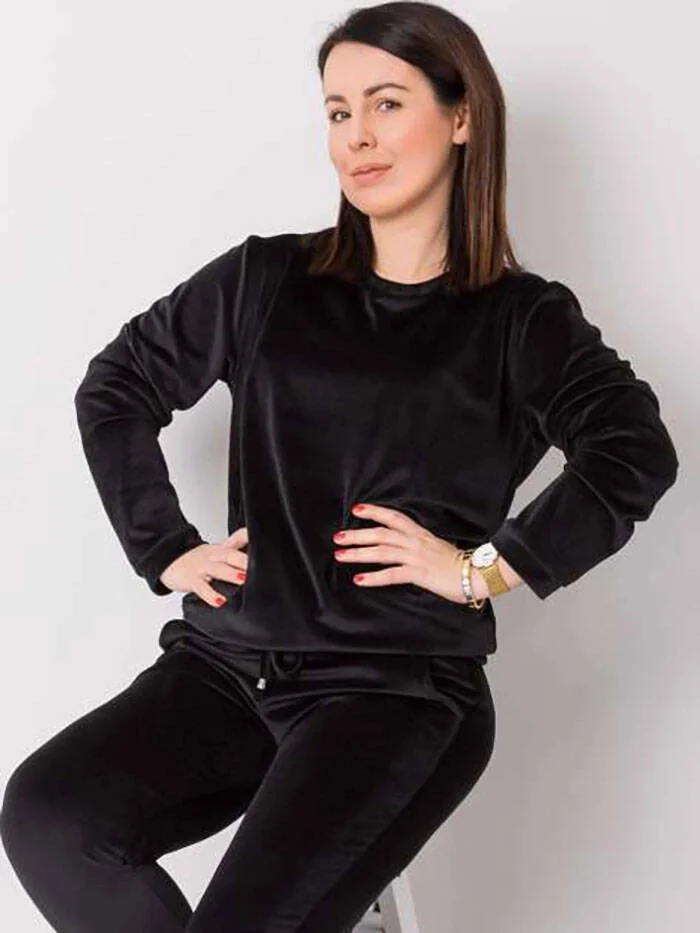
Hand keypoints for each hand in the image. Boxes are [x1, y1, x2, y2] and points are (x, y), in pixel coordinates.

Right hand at [159, 526, 248, 606]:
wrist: (169, 562)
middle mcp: (213, 556)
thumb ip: (236, 549)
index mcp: (221, 549)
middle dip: (243, 560)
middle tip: (257, 566)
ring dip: (230, 574)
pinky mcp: (192, 580)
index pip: (237, 539)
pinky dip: (210, 595)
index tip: (259, 540)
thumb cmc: (198, 560)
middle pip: (229, 554)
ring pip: (218, 569)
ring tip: (242, 579)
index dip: (247, 538)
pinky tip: (219, 601)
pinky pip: (202, 588)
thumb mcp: (217, 551)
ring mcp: (202, 568)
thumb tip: (256, 550)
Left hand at [332, 503, 482, 604]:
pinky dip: (374, 577)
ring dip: (359, 553)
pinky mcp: (420, 573)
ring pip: (382, 552)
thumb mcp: (436, 547)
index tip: (357, 509)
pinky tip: (359, 580)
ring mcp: (417, 557)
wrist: (477, 574)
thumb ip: (418, 545)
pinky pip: (392, 574)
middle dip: (357, 534)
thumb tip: (402, 547)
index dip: (375, 512)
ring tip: (341, 555)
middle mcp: (416, 542)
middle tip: (338, 537)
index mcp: (420, 534)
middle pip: (381, 533)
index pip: (394, 517)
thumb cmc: (458, 564)